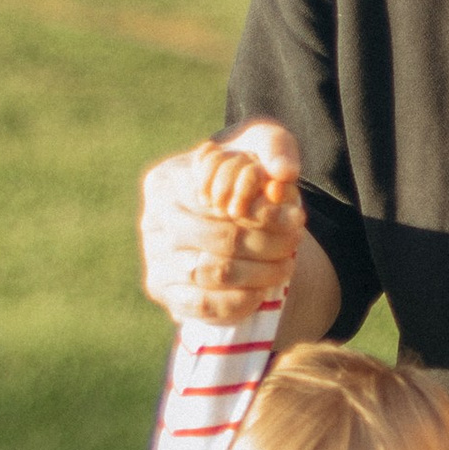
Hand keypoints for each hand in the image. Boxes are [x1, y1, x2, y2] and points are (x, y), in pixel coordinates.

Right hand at [140, 119, 303, 325]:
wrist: (229, 213)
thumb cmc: (244, 174)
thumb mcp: (263, 145)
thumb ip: (277, 149)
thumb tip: (284, 173)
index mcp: (165, 181)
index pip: (217, 200)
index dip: (262, 212)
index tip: (297, 217)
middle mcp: (152, 219)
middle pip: (216, 238)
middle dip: (264, 245)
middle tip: (296, 244)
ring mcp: (153, 257)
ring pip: (209, 272)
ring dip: (256, 274)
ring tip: (285, 267)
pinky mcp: (162, 290)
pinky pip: (200, 304)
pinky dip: (236, 302)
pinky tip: (262, 292)